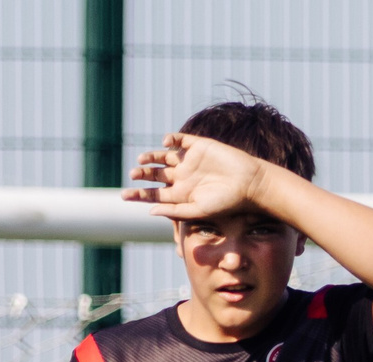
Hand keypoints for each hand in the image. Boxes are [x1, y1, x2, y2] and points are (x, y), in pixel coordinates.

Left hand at [124, 132, 269, 224]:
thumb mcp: (198, 210)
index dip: (138, 195)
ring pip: (164, 157)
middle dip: (143, 174)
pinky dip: (172, 139)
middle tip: (133, 174)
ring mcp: (190, 161)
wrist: (249, 183)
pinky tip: (165, 142)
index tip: (124, 195)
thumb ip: (174, 211)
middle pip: (156, 174)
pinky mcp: (200, 146)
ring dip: (152, 157)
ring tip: (142, 159)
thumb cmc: (226, 203)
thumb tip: (150, 211)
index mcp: (180, 194)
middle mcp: (182, 177)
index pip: (154, 194)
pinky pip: (181, 140)